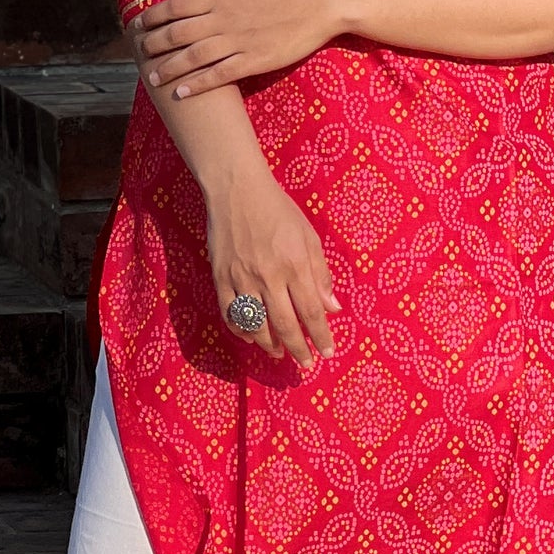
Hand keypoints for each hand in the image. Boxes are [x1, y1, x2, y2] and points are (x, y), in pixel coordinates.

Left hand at [136, 0, 339, 97]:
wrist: (325, 0)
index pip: (175, 5)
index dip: (152, 16)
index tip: (138, 24)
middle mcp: (224, 18)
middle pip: (177, 33)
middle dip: (154, 44)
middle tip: (139, 53)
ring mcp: (239, 41)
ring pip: (194, 57)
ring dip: (170, 68)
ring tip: (153, 78)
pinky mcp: (255, 60)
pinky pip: (220, 75)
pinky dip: (198, 84)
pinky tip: (182, 92)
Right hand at [207, 171, 339, 367]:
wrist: (237, 190)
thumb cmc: (278, 210)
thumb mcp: (308, 236)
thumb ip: (320, 273)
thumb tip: (332, 308)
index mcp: (294, 264)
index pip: (311, 311)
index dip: (320, 336)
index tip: (327, 352)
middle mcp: (269, 276)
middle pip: (285, 324)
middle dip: (298, 349)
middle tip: (305, 364)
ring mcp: (242, 278)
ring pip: (256, 325)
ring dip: (269, 345)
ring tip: (279, 353)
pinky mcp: (221, 277)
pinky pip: (230, 313)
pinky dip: (241, 330)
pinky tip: (251, 337)